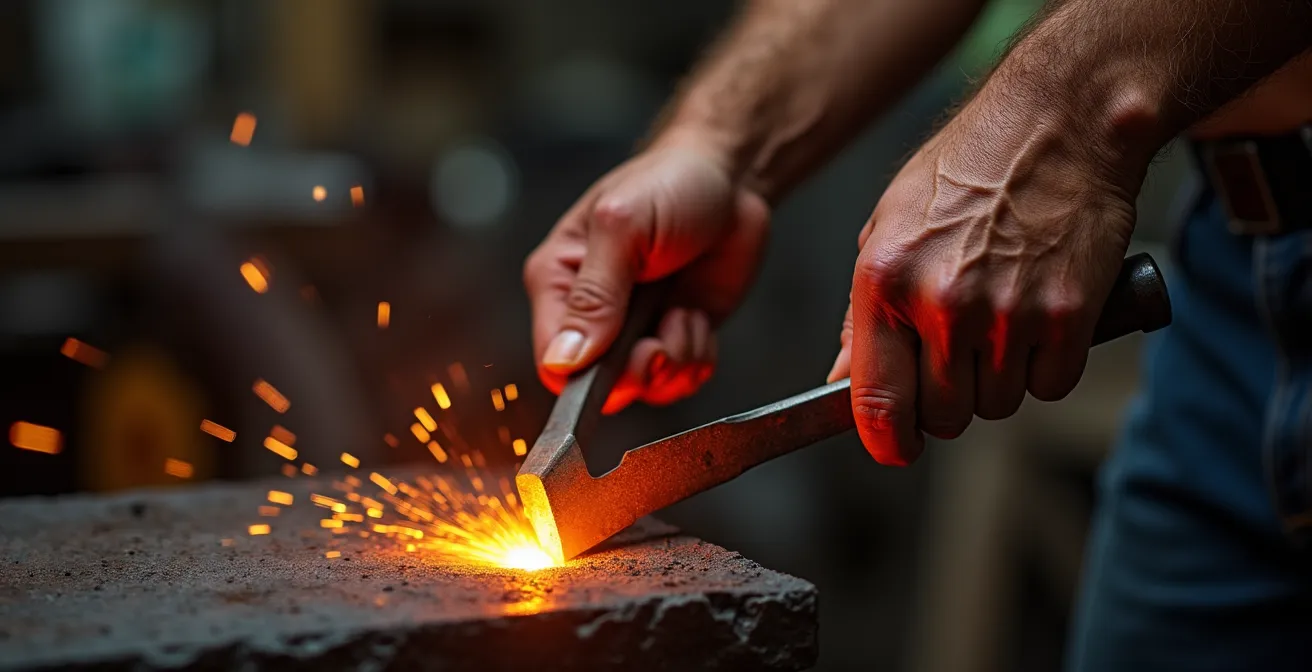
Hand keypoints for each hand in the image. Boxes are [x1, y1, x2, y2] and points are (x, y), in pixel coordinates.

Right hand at [524, 140, 769, 411]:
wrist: (729, 179)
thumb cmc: (667, 184)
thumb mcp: (623, 227)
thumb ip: (594, 295)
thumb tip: (564, 359)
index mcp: (558, 283)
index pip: (552, 360)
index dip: (584, 377)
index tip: (621, 357)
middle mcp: (592, 315)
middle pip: (600, 386)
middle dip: (641, 370)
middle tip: (661, 339)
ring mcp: (635, 331)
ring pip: (646, 387)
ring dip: (676, 358)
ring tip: (683, 311)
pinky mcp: (674, 338)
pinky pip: (681, 380)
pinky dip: (697, 356)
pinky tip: (696, 315)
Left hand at [827, 92, 1138, 464]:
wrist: (1061, 120)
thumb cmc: (968, 168)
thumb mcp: (888, 225)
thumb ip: (862, 313)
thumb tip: (841, 380)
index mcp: (886, 280)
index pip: (877, 402)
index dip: (887, 440)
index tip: (896, 446)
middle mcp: (943, 303)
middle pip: (943, 416)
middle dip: (948, 400)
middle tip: (960, 356)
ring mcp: (1009, 314)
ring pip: (998, 406)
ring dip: (999, 380)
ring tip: (1002, 318)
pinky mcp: (1068, 317)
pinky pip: (1049, 386)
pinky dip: (1047, 366)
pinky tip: (1040, 316)